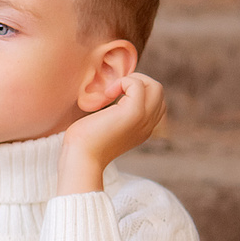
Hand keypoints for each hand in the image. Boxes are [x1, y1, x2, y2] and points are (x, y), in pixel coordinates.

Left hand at [59, 72, 166, 193]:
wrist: (80, 159)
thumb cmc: (83, 145)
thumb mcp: (104, 128)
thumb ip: (113, 116)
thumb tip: (107, 97)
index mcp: (142, 129)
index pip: (156, 102)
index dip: (138, 92)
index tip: (115, 96)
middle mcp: (148, 126)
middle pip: (159, 91)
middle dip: (138, 81)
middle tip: (114, 90)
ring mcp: (143, 119)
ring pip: (155, 87)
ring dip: (133, 80)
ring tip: (112, 92)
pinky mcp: (133, 113)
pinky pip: (138, 85)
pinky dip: (122, 82)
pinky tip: (107, 94)